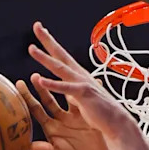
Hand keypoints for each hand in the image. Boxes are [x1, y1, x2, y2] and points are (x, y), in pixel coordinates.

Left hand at [16, 75, 111, 149]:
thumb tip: (31, 146)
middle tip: (33, 75)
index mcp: (51, 129)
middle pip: (49, 100)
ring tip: (59, 71)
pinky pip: (86, 104)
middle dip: (41, 87)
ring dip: (63, 86)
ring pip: (67, 98)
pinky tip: (89, 81)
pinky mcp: (88, 121)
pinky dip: (88, 93)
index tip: (19, 84)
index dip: (27, 97)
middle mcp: (61, 121)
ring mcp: (75, 120)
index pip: (36, 110)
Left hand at [28, 21, 134, 139]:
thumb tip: (71, 95)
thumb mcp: (84, 101)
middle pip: (61, 55)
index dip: (52, 45)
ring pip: (60, 68)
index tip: (42, 32)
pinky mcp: (83, 94)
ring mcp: (82, 83)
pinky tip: (40, 80)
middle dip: (48, 40)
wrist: (117, 123)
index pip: (63, 58)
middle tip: (37, 26)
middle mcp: (80, 76)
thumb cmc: (102, 114)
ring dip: (45, 58)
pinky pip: (65, 88)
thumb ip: (75, 95)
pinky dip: (53, 84)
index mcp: (79, 77)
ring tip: (32, 49)